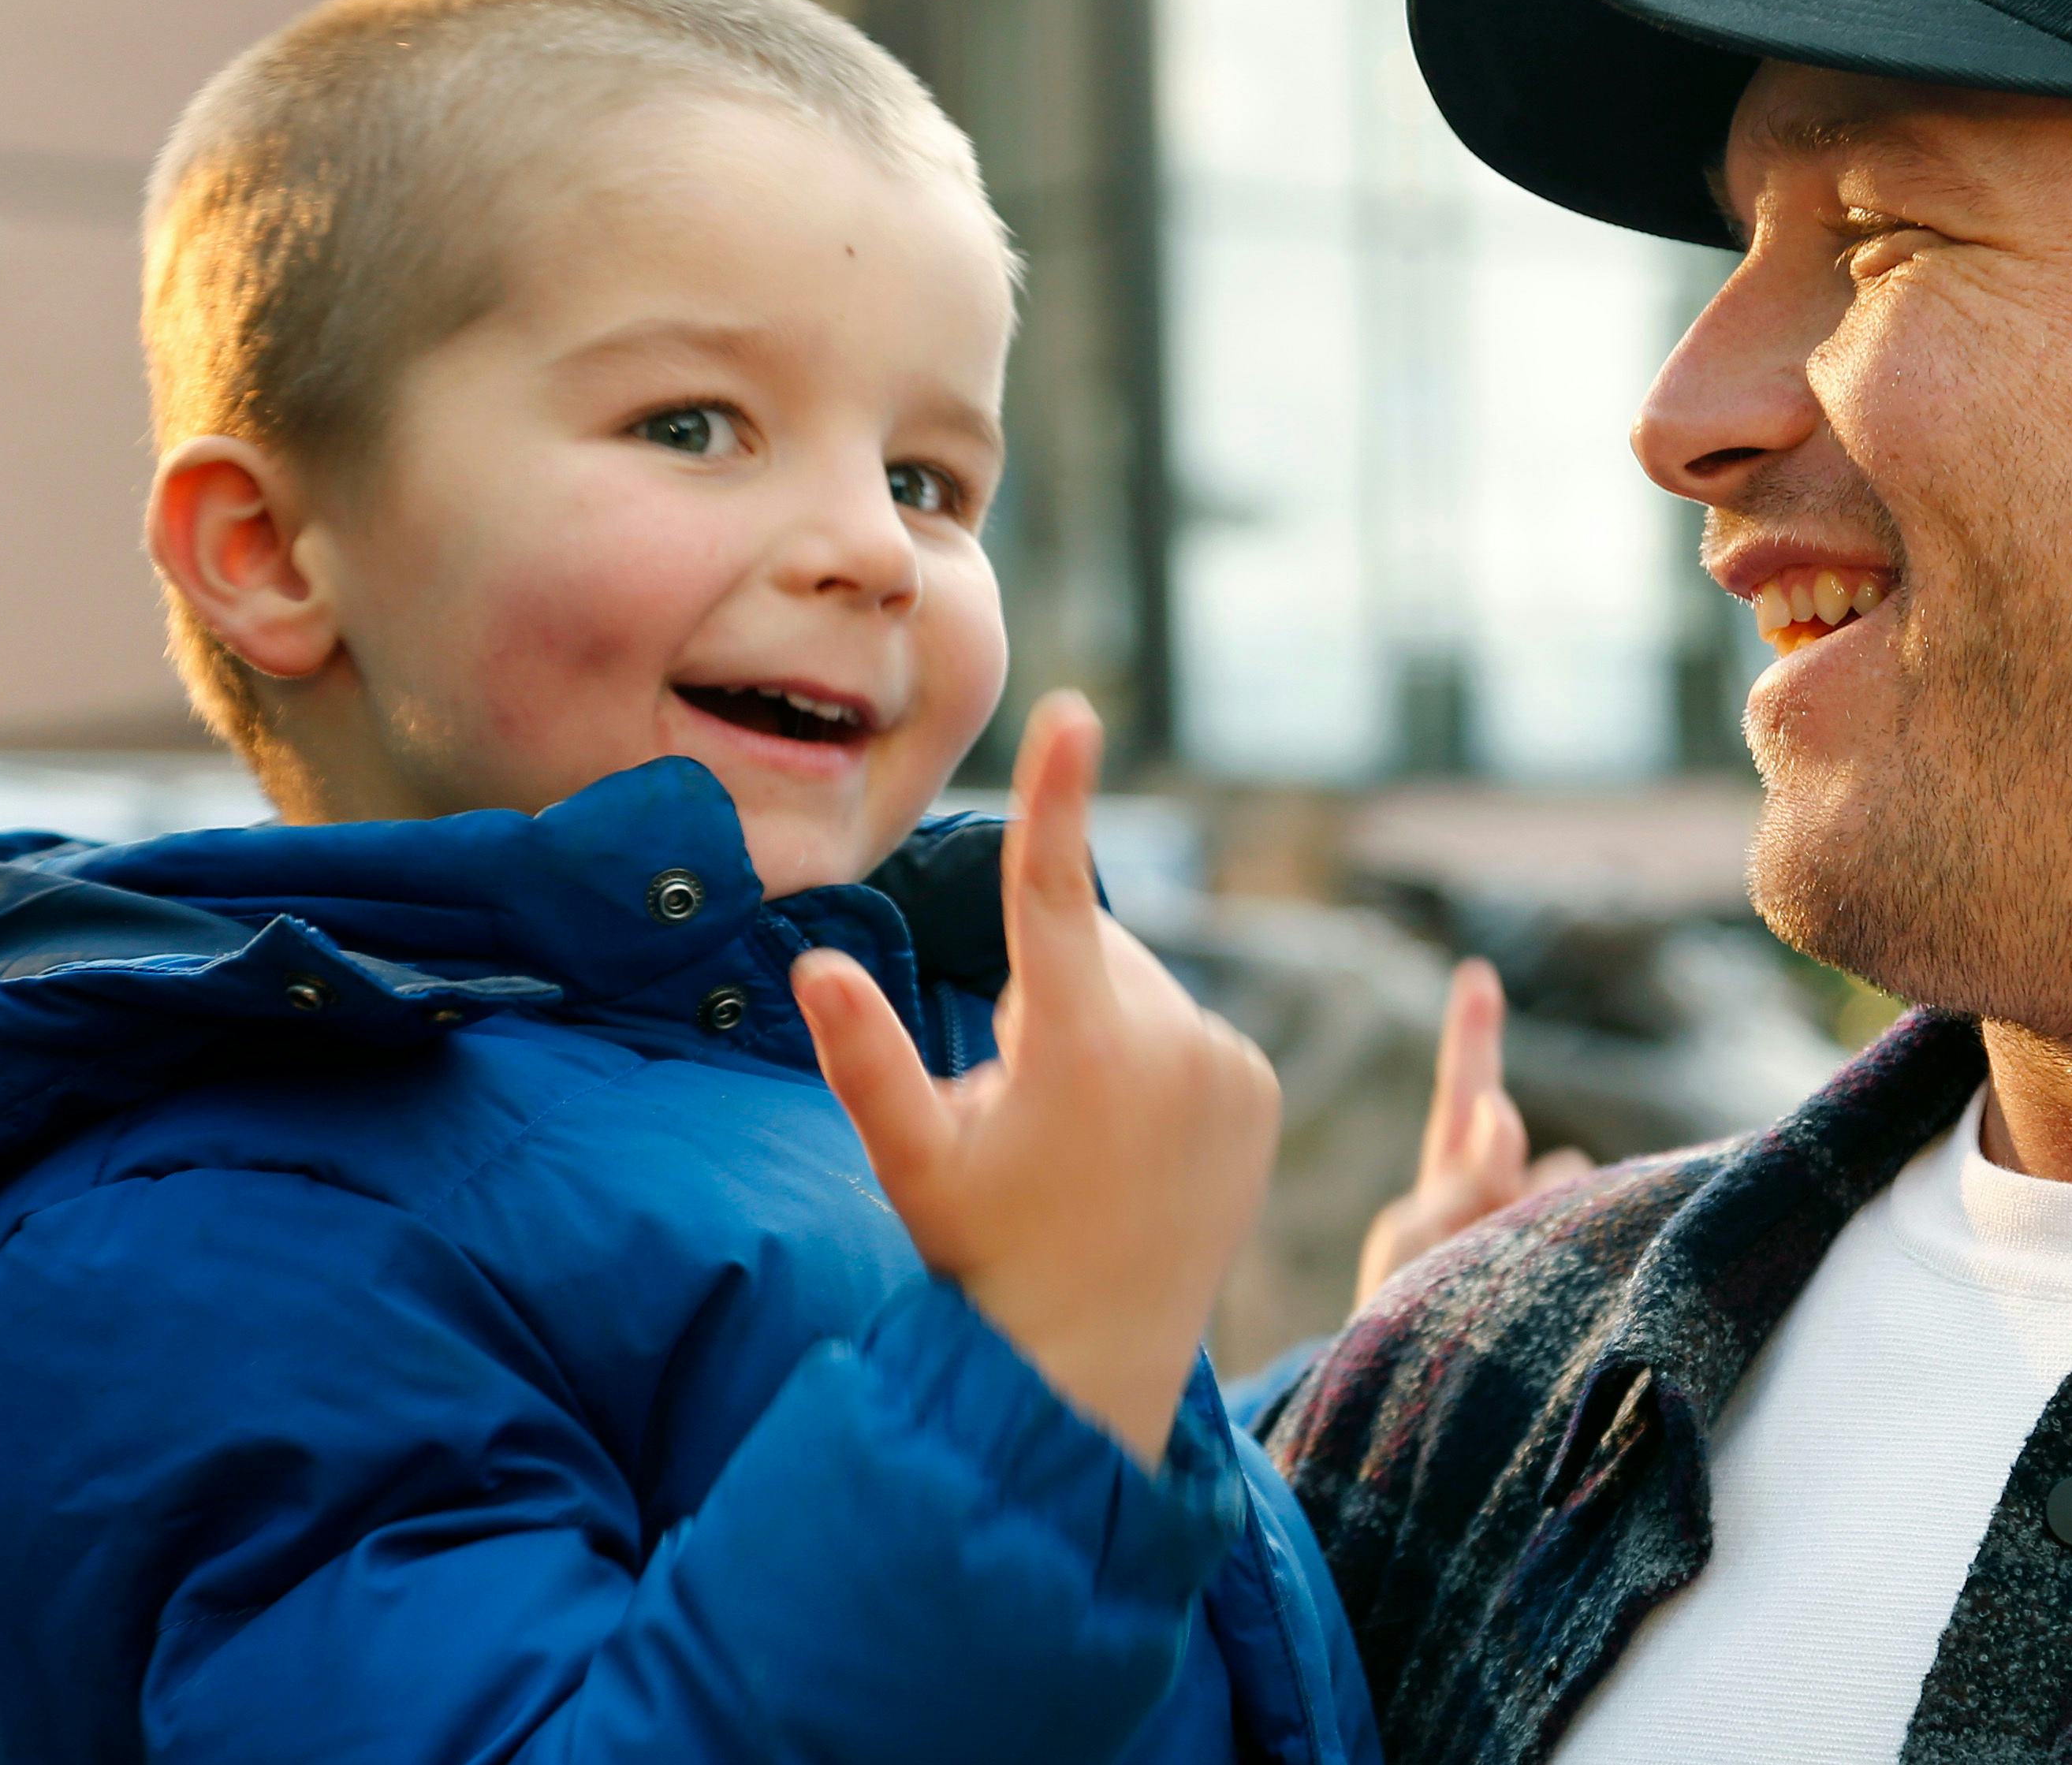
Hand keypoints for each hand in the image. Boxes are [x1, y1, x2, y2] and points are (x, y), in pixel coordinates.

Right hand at [796, 691, 1281, 1464]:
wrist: (1090, 1359)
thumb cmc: (982, 1256)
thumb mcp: (912, 1162)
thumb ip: (865, 1058)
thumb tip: (814, 965)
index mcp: (1075, 1041)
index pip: (1056, 892)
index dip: (1058, 794)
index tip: (1076, 713)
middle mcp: (1166, 1038)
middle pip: (1088, 952)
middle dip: (1048, 999)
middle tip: (1020, 1111)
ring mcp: (1224, 1063)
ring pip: (1137, 994)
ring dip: (1100, 1035)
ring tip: (1078, 1143)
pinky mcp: (1257, 1088)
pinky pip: (1188, 1035)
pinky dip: (1155, 1064)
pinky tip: (1132, 1147)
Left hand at [1355, 959, 1591, 1306]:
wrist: (1420, 1431)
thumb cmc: (1401, 1329)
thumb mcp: (1410, 1245)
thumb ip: (1457, 1177)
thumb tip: (1500, 1112)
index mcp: (1449, 1189)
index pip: (1465, 1103)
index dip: (1473, 1039)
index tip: (1475, 975)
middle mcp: (1499, 1209)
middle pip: (1543, 1163)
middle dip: (1526, 1181)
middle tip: (1502, 1217)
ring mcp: (1538, 1245)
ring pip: (1572, 1196)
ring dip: (1546, 1220)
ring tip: (1501, 1285)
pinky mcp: (1572, 1280)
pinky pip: (1593, 1235)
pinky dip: (1576, 1243)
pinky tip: (1545, 1290)